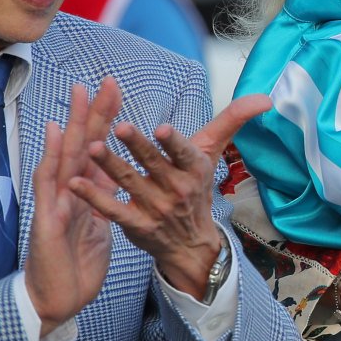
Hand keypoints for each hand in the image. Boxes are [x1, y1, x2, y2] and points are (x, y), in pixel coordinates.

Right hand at [23, 81, 119, 332]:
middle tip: (105, 80)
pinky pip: (50, 186)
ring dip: (73, 125)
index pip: (97, 150)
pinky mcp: (48, 219)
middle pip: (82, 145)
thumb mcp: (97, 228)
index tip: (117, 94)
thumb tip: (112, 182)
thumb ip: (101, 202)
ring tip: (80, 94)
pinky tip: (55, 136)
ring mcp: (56, 202)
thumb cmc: (75, 264)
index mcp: (85, 193)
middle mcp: (68, 191)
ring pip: (65, 156)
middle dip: (94, 113)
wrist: (57, 298)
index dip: (107, 123)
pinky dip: (53, 158)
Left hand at [70, 81, 270, 294]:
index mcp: (195, 168)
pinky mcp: (136, 226)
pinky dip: (93, 197)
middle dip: (137, 146)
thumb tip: (266, 98)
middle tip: (120, 127)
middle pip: (154, 164)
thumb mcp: (214, 153)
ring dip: (110, 165)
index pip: (185, 152)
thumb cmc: (197, 188)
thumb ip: (233, 120)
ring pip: (130, 183)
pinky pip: (113, 210)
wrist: (192, 243)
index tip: (162, 129)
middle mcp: (177, 189)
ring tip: (91, 147)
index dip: (173, 142)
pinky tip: (74, 182)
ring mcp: (156, 209)